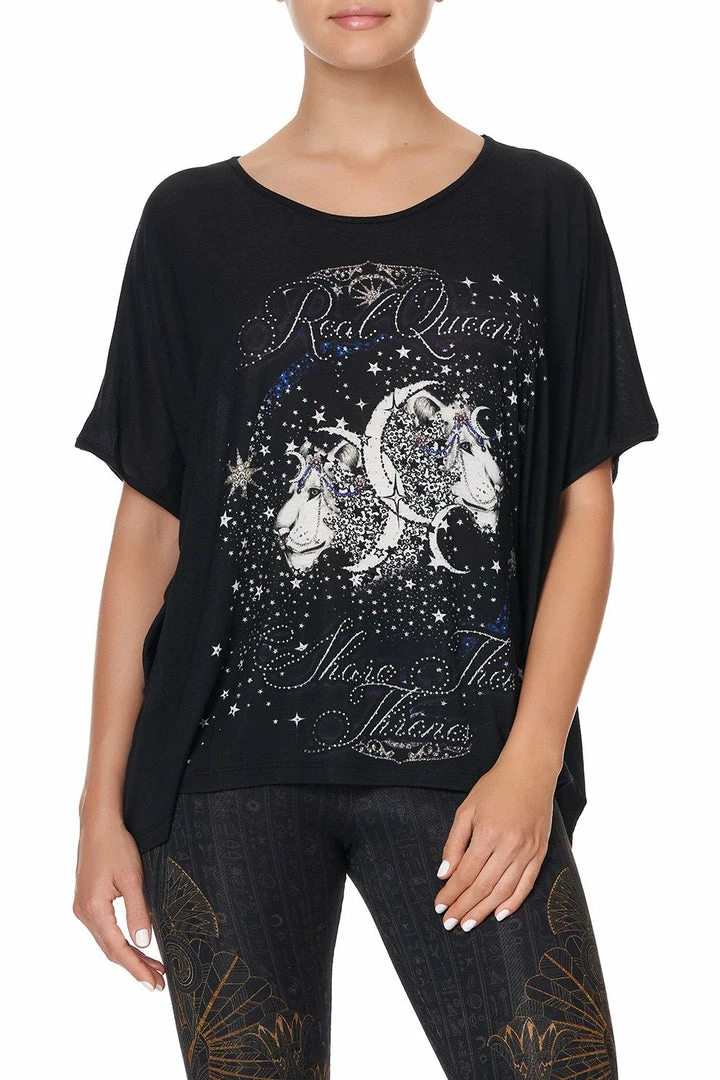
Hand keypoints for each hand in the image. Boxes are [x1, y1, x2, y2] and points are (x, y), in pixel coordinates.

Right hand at [73, 815, 165, 990]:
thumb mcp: (133, 878)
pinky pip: (104, 930)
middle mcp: (84, 913)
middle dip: (135, 966)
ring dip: (129, 954)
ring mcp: (83, 908)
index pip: (118, 949)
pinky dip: (120, 941)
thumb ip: (138, 912)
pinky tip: (135, 945)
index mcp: (94, 909)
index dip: (137, 967)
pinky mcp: (86, 902)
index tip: (152, 983)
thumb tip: (144, 943)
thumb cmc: (116, 846)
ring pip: (107, 941)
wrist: (98, 825)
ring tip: (153, 967)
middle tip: (157, 981)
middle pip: (111, 949)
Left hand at [433, 754, 556, 930]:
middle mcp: (510, 846)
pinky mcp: (540, 852)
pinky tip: (499, 915)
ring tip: (469, 924)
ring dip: (484, 911)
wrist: (530, 772)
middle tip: (450, 924)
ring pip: (504, 891)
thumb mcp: (466, 810)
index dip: (451, 894)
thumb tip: (444, 875)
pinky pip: (527, 884)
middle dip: (464, 908)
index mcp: (488, 834)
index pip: (465, 873)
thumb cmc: (495, 788)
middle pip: (483, 887)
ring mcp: (528, 851)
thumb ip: (454, 843)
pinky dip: (513, 902)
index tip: (439, 907)